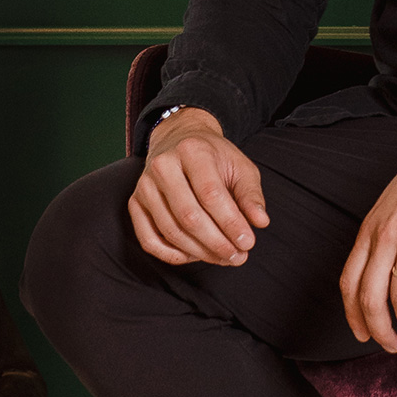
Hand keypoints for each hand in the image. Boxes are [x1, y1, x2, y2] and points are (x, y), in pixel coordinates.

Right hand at [129, 109, 268, 267]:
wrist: (179, 139)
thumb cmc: (214, 157)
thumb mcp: (239, 165)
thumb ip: (250, 194)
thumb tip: (261, 222)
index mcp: (192, 151)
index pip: (211, 194)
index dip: (230, 223)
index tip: (248, 242)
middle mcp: (163, 166)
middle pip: (189, 216)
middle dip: (217, 243)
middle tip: (238, 257)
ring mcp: (145, 185)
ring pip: (171, 230)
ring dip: (199, 252)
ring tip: (223, 258)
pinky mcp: (135, 202)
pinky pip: (148, 239)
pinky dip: (171, 254)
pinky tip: (194, 256)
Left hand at [339, 90, 396, 351]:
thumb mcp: (394, 202)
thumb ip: (385, 232)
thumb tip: (383, 268)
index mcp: (371, 225)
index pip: (349, 281)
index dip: (353, 314)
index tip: (362, 334)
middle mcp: (386, 232)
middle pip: (370, 296)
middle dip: (378, 330)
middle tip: (392, 346)